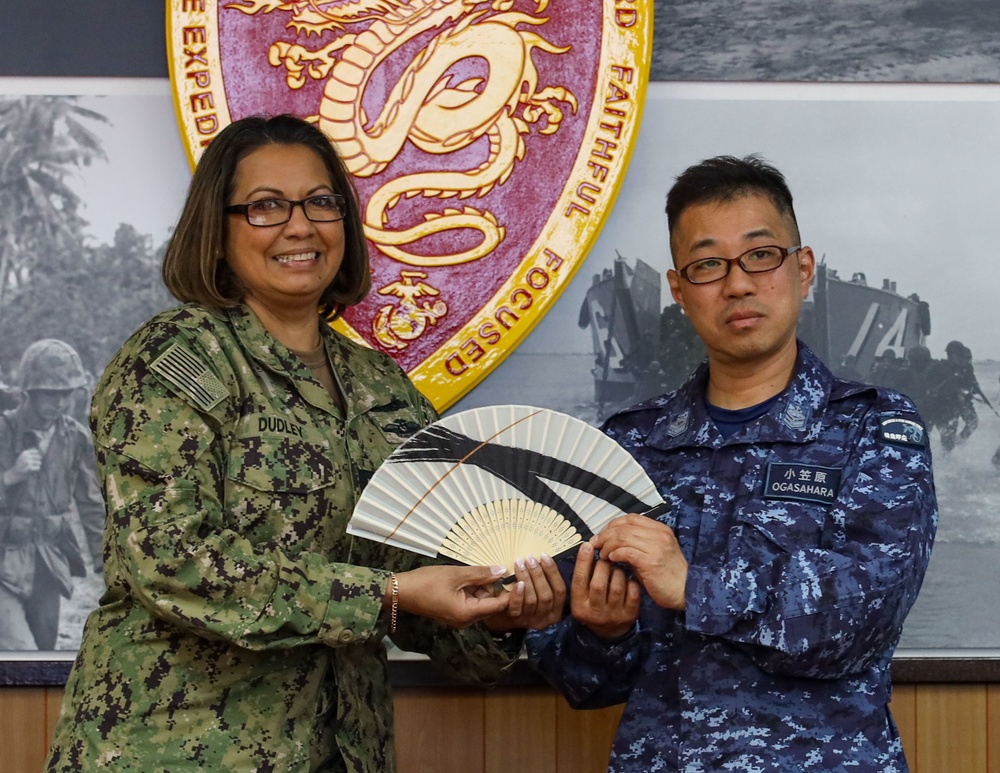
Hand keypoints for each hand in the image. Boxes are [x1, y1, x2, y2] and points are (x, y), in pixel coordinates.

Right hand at [3, 448, 41, 485]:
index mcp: (25, 452)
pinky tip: (30, 470)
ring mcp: (28, 461)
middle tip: (30, 465)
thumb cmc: (20, 465)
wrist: (14, 474)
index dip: (36, 456)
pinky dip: (36, 469)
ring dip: (36, 466)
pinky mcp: (29, 467)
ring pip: (39, 462)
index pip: (37, 452)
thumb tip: (38, 448)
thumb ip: (30, 453)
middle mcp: (26, 456)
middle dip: (37, 461)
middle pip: (39, 457)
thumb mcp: (23, 457)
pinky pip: (38, 467)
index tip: (32, 460)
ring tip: (30, 468)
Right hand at [394, 564, 509, 628]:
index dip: (510, 591)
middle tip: (491, 567)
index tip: (517, 576)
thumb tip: (503, 571)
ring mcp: (459, 618)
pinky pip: (471, 601)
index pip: (499, 605)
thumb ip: (481, 573)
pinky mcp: (453, 612)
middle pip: (490, 604)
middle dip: (492, 586)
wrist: (401, 591)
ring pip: (481, 601)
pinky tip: (467, 576)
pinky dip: (472, 589)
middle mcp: (466, 620)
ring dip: (481, 586)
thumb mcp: (456, 574)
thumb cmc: (427, 582)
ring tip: (475, 570)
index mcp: (468, 614)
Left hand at [482, 553, 566, 632]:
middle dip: (538, 574)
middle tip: (529, 558)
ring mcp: (530, 620)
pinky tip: (516, 583)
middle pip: (546, 595)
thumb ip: (544, 580)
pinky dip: (518, 594)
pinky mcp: (516, 620)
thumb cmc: (526, 598)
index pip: (560, 590)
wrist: (503, 616)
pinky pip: (517, 607)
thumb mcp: (539, 591)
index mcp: (556, 609)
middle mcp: (546, 617)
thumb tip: (543, 558)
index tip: (544, 556)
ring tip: (519, 564)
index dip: (553, 572)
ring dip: (526, 579)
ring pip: (532, 600)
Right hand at [570, 542, 640, 639]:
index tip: (588, 545)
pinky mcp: (630, 615)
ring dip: (617, 572)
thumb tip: (588, 547)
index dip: (583, 561)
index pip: (579, 580)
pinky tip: (627, 580)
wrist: (609, 631)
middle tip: (606, 558)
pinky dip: (631, 581)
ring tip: (616, 569)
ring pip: (617, 586)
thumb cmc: (593, 604)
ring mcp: (614, 615)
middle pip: (599, 583)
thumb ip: (583, 575)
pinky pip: (632, 592)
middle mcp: (595, 612)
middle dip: (603, 565)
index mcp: (579, 605)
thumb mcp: (582, 594)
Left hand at [593, 514, 687, 610]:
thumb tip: (613, 540)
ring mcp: (656, 547)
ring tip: (602, 554)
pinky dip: (615, 554)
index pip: (631, 518)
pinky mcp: (651, 561)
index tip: (602, 534)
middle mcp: (659, 534)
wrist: (686, 591)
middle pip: (624, 527)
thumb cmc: (668, 574)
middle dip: (605, 535)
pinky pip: (626, 552)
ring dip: (607, 545)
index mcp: (660, 529)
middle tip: (595, 544)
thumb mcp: (655, 552)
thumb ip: (638, 543)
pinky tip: (610, 560)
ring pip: (622, 537)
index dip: (613, 524)